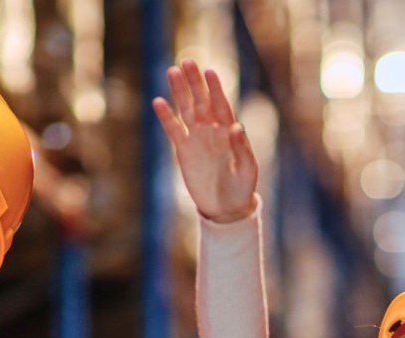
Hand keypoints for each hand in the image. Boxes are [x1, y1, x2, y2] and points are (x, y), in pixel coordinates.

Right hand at [151, 60, 258, 223]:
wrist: (225, 208)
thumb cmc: (242, 188)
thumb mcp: (246, 170)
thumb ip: (241, 148)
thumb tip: (236, 126)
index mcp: (229, 132)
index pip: (222, 105)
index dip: (216, 89)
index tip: (209, 72)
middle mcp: (212, 130)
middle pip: (202, 101)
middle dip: (195, 82)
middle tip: (186, 62)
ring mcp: (197, 138)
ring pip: (186, 109)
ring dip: (180, 91)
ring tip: (172, 71)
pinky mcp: (184, 150)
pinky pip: (173, 130)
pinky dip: (166, 117)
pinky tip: (158, 101)